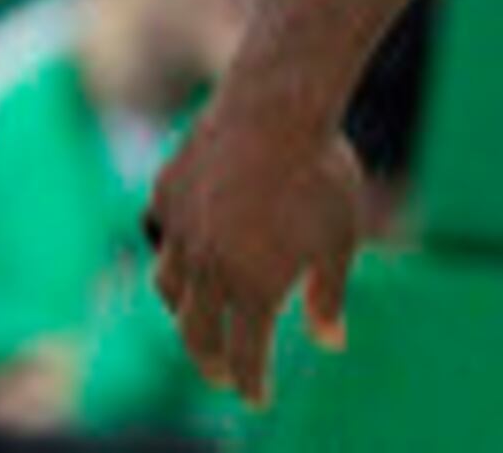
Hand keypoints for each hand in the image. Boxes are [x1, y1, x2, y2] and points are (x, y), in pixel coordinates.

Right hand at [147, 89, 363, 406]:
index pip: (245, 357)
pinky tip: (187, 249)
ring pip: (169, 289)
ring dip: (185, 311)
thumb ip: (329, 295)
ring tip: (199, 317)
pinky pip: (163, 236)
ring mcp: (180, 232)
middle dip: (210, 362)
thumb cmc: (321, 172)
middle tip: (222, 374)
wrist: (277, 104)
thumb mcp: (339, 238)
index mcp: (253, 287)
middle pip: (197, 335)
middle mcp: (207, 268)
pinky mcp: (165, 194)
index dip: (251, 382)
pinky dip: (174, 251)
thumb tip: (331, 342)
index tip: (256, 398)